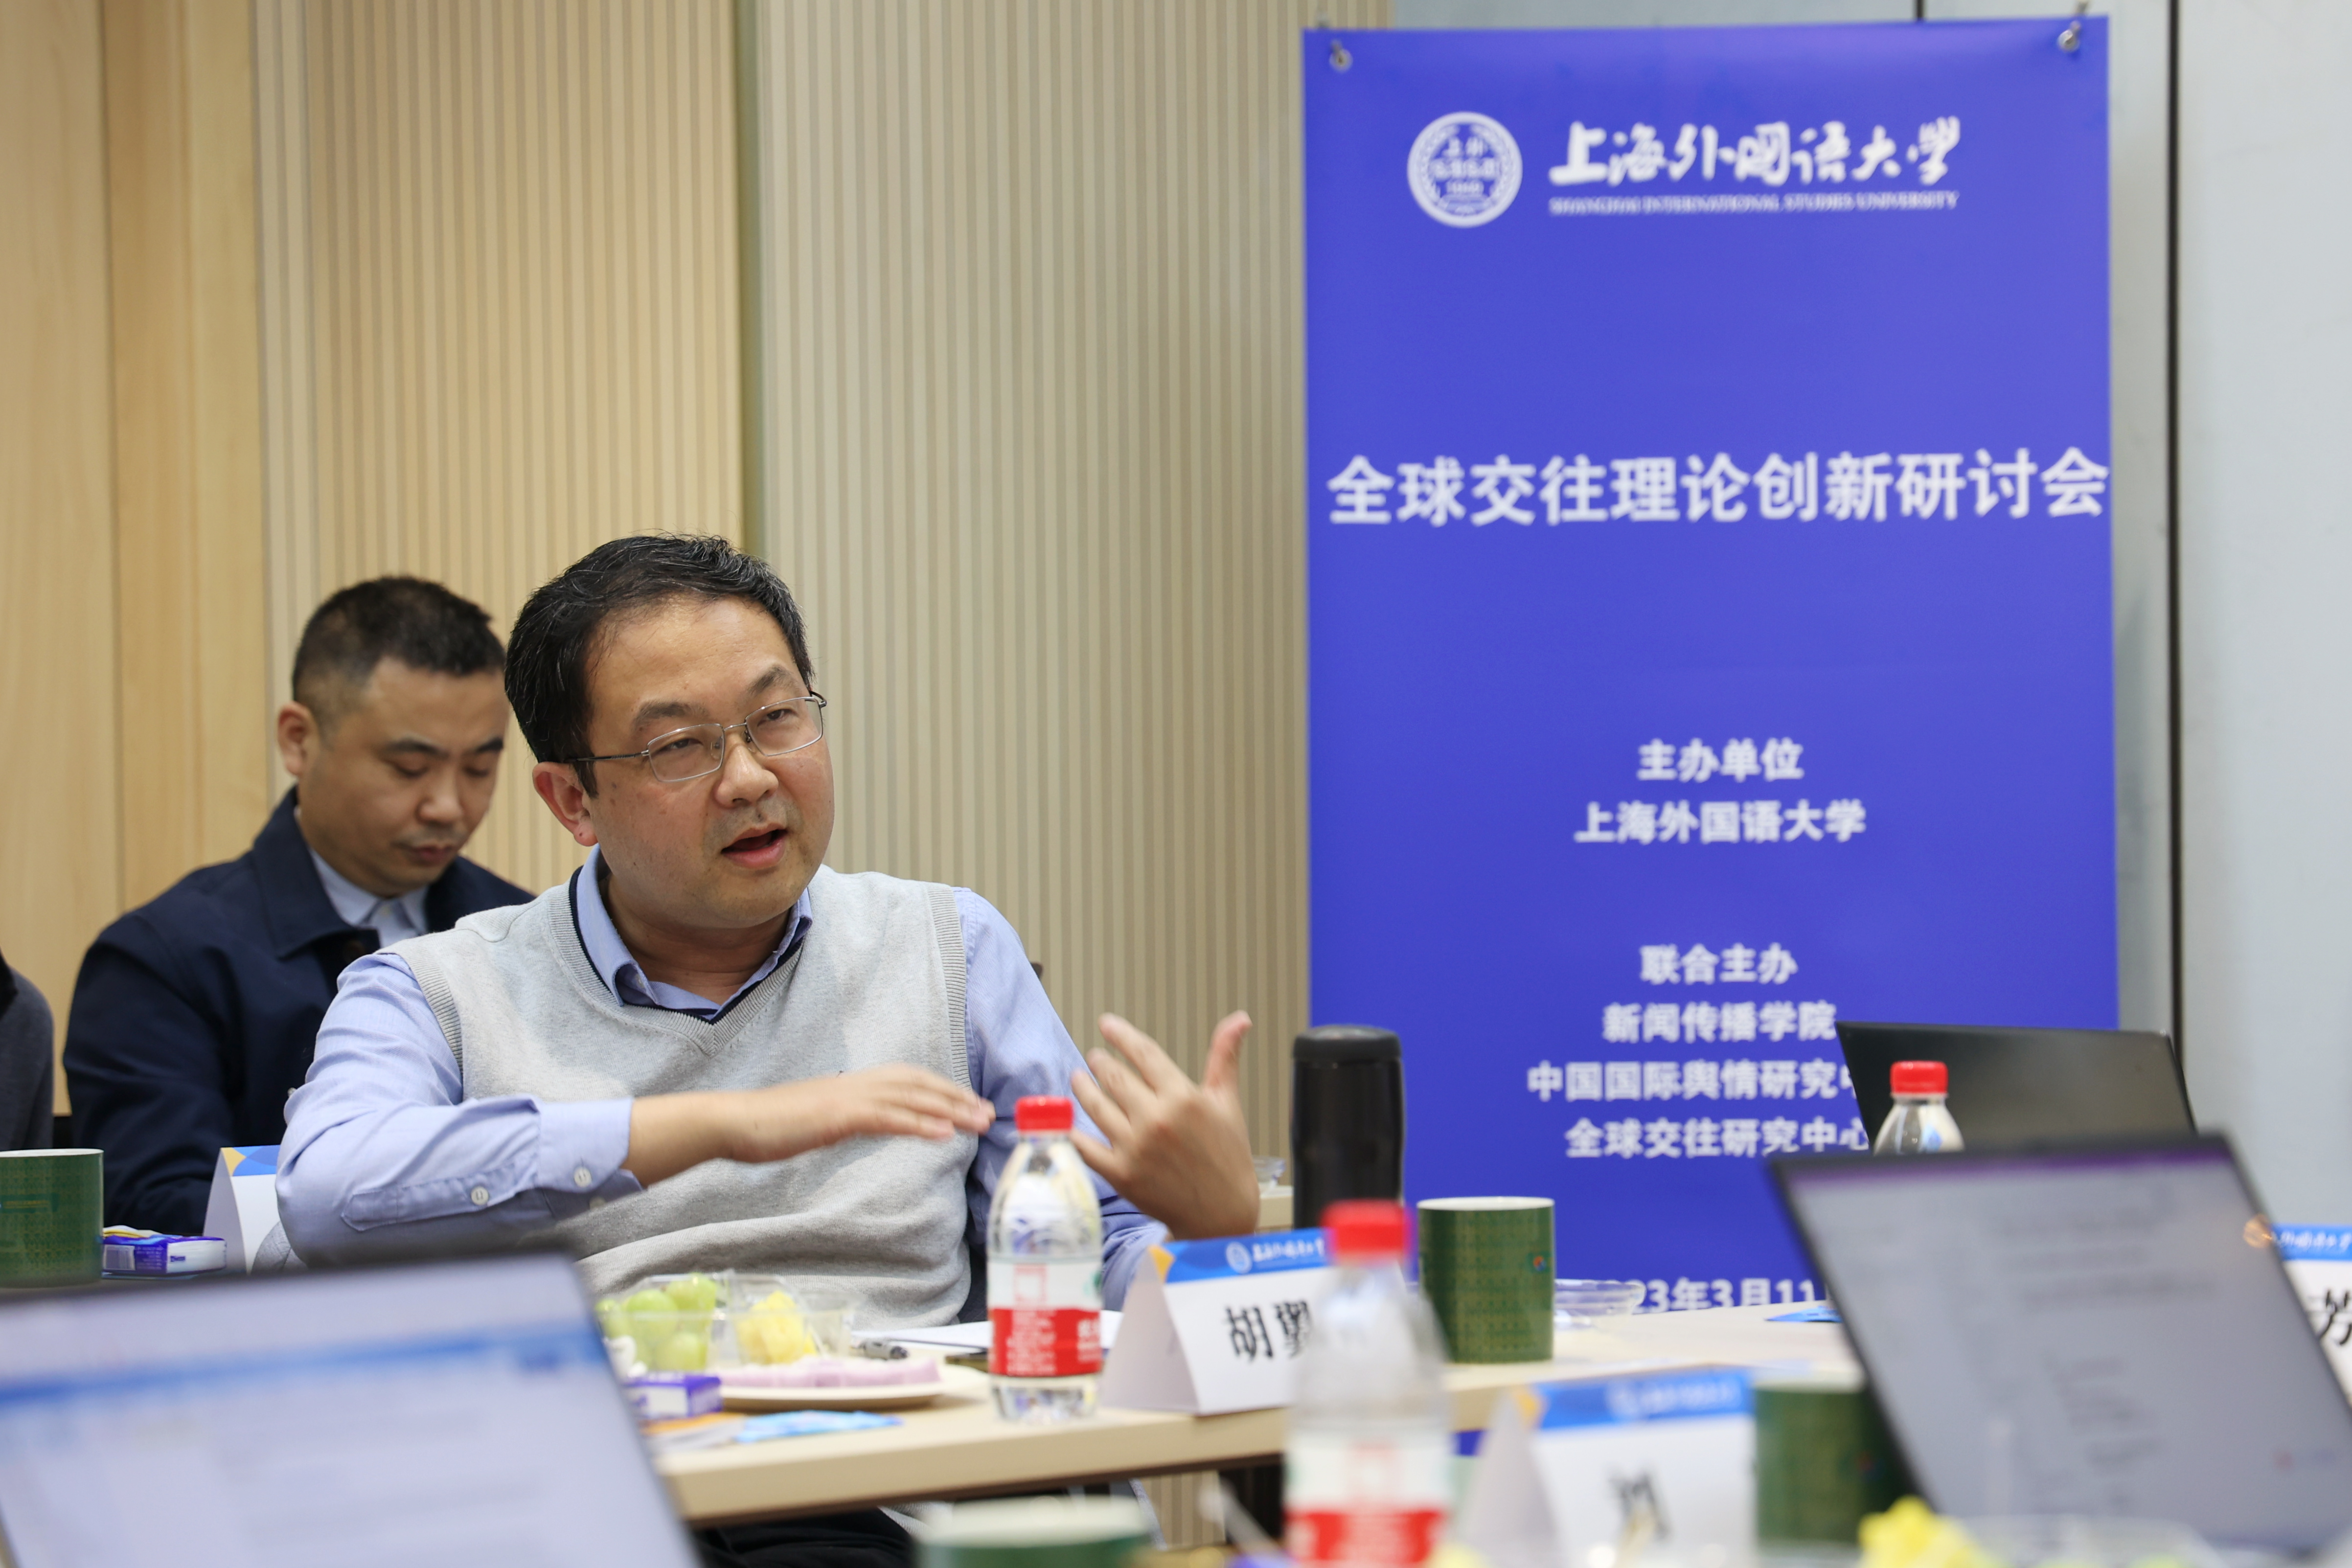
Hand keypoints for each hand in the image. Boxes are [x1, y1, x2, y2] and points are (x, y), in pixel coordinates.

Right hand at [624, 1066, 992, 1185]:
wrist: (733, 1122)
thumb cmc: (771, 1126)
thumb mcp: (820, 1119)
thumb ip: (848, 1118)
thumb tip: (869, 1124)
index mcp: (853, 1084)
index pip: (908, 1079)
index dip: (942, 1088)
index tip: (969, 1103)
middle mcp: (856, 1084)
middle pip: (919, 1083)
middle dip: (957, 1097)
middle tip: (989, 1113)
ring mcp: (847, 1098)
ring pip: (911, 1097)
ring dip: (950, 1109)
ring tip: (979, 1122)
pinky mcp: (837, 1116)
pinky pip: (887, 1118)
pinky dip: (918, 1124)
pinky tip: (943, 1134)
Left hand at [1069, 1011, 1258, 1240]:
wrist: (1221, 1214)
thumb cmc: (1227, 1157)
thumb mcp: (1228, 1102)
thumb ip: (1224, 1057)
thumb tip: (1240, 1018)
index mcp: (1183, 1098)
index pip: (1143, 1054)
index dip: (1122, 1035)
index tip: (1107, 1024)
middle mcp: (1156, 1120)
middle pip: (1115, 1077)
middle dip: (1100, 1062)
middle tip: (1095, 1056)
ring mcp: (1135, 1148)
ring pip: (1096, 1106)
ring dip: (1083, 1087)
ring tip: (1078, 1077)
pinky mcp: (1121, 1174)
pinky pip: (1086, 1147)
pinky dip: (1073, 1132)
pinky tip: (1069, 1121)